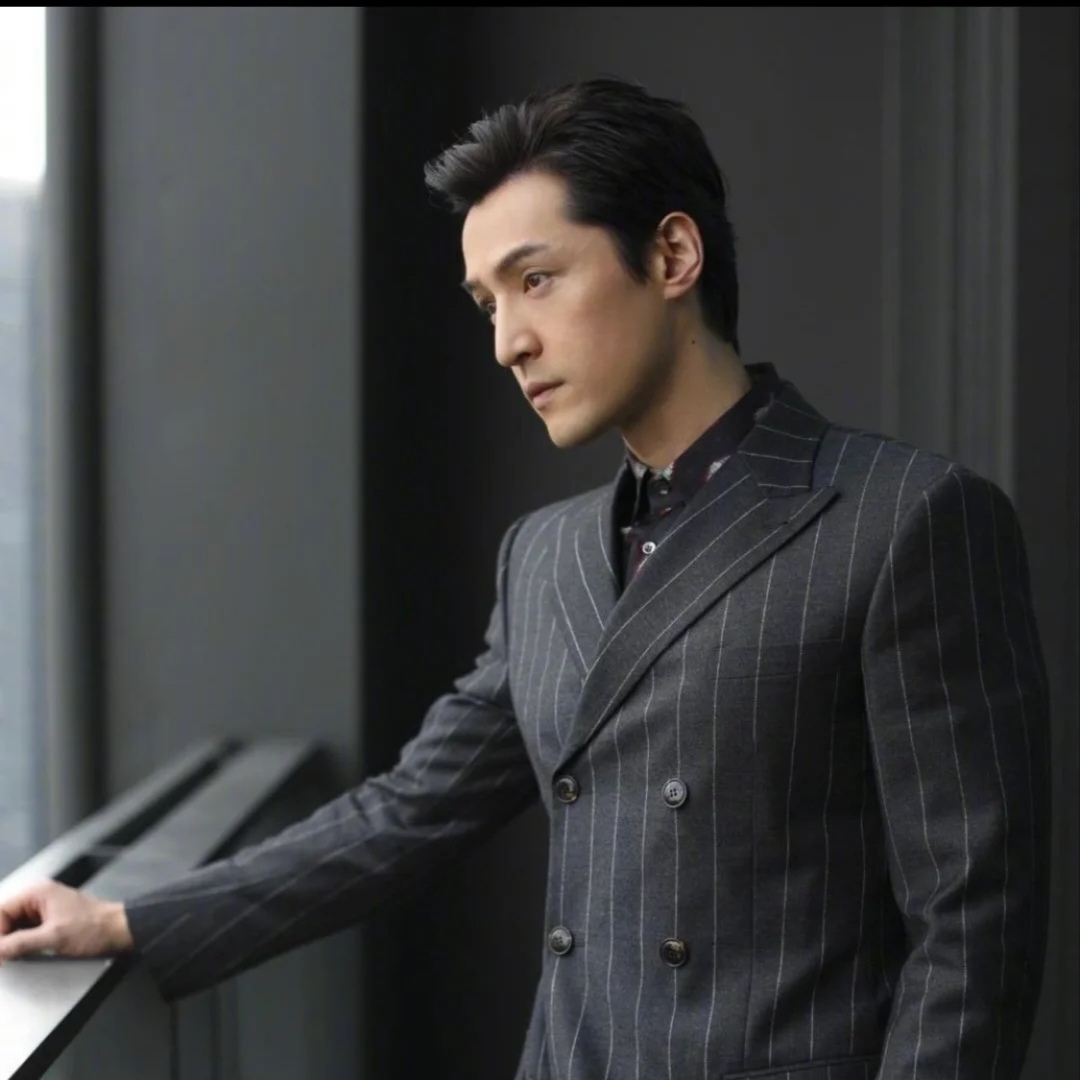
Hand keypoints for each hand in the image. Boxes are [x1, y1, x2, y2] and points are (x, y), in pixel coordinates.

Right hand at [0, 880, 133, 963]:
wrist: (119, 931)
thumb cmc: (93, 929)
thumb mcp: (53, 937)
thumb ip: (20, 943)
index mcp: (38, 893)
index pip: (1, 911)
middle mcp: (39, 897)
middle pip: (6, 918)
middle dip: (2, 938)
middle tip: (3, 957)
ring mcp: (45, 909)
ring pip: (15, 927)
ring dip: (10, 942)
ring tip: (9, 958)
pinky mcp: (51, 921)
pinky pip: (27, 932)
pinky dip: (21, 943)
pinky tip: (21, 955)